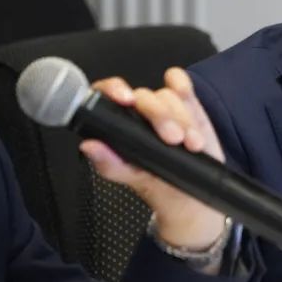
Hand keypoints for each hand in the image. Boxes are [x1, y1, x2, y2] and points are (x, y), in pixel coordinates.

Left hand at [80, 68, 226, 249]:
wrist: (192, 197)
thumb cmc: (159, 186)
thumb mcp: (133, 179)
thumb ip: (110, 164)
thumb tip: (89, 146)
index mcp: (117, 125)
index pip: (105, 94)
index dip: (113, 90)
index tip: (126, 100)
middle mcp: (138, 113)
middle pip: (144, 96)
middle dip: (161, 115)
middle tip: (173, 139)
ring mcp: (163, 107)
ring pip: (167, 95)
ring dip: (183, 119)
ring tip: (191, 144)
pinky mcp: (186, 105)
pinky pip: (181, 84)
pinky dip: (184, 89)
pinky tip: (190, 109)